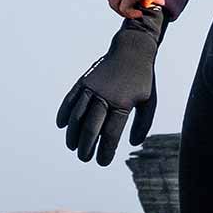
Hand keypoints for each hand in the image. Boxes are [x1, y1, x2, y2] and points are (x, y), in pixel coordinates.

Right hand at [58, 9, 163, 164]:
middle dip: (87, 147)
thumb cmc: (143, 80)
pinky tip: (63, 125)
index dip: (105, 151)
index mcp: (122, 104)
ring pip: (77, 117)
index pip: (111, 134)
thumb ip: (143, 124)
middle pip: (91, 129)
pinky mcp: (83, 82)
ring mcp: (91, 89)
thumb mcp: (149, 102)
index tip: (102, 162)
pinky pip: (70, 101)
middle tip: (85, 158)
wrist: (132, 50)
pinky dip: (64, 114)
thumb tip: (134, 144)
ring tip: (73, 147)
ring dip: (73, 134)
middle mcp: (104, 97)